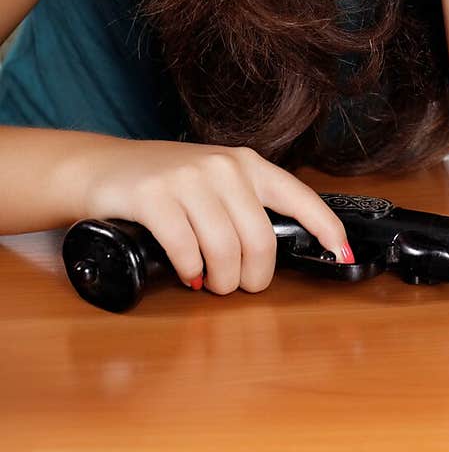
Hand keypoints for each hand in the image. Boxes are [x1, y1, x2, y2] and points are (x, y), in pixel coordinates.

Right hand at [78, 138, 353, 294]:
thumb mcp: (214, 182)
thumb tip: (276, 253)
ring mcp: (188, 179)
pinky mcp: (154, 196)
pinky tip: (188, 274)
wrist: (102, 166)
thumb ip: (245, 206)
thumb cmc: (165, 181)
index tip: (342, 252)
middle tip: (238, 287)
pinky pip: (185, 248)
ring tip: (211, 283)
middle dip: (254, 276)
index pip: (299, 196)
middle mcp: (223, 167)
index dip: (326, 227)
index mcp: (247, 164)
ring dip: (221, 280)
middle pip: (260, 239)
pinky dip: (190, 271)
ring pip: (225, 248)